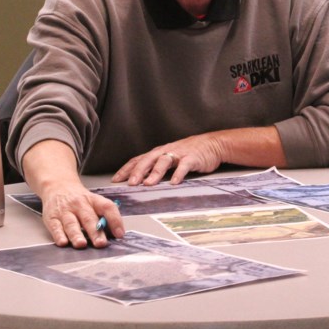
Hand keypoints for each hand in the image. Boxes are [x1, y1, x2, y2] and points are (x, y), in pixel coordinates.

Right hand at [38, 181, 123, 248]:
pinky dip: (59, 235)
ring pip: (71, 224)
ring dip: (77, 234)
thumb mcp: (94, 201)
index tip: (120, 234)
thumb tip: (116, 233)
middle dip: (95, 232)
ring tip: (81, 244)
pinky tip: (63, 242)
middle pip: (89, 218)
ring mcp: (65, 211)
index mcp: (94, 200)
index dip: (115, 220)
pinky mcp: (51, 217)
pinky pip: (55, 227)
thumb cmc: (80, 199)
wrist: (58, 186)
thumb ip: (104, 215)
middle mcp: (79, 204)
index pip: (107, 207)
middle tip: (101, 243)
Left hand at [112, 132, 227, 185]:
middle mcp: (166, 151)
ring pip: (163, 162)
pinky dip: (178, 174)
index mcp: (159, 152)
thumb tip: (141, 181)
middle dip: (137, 172)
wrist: (213, 144)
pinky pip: (184, 166)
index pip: (138, 160)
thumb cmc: (190, 153)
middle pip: (148, 160)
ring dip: (154, 173)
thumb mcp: (171, 157)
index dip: (126, 169)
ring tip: (148, 184)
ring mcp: (179, 154)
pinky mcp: (192, 158)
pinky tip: (174, 183)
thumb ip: (157, 167)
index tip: (116, 180)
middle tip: (129, 184)